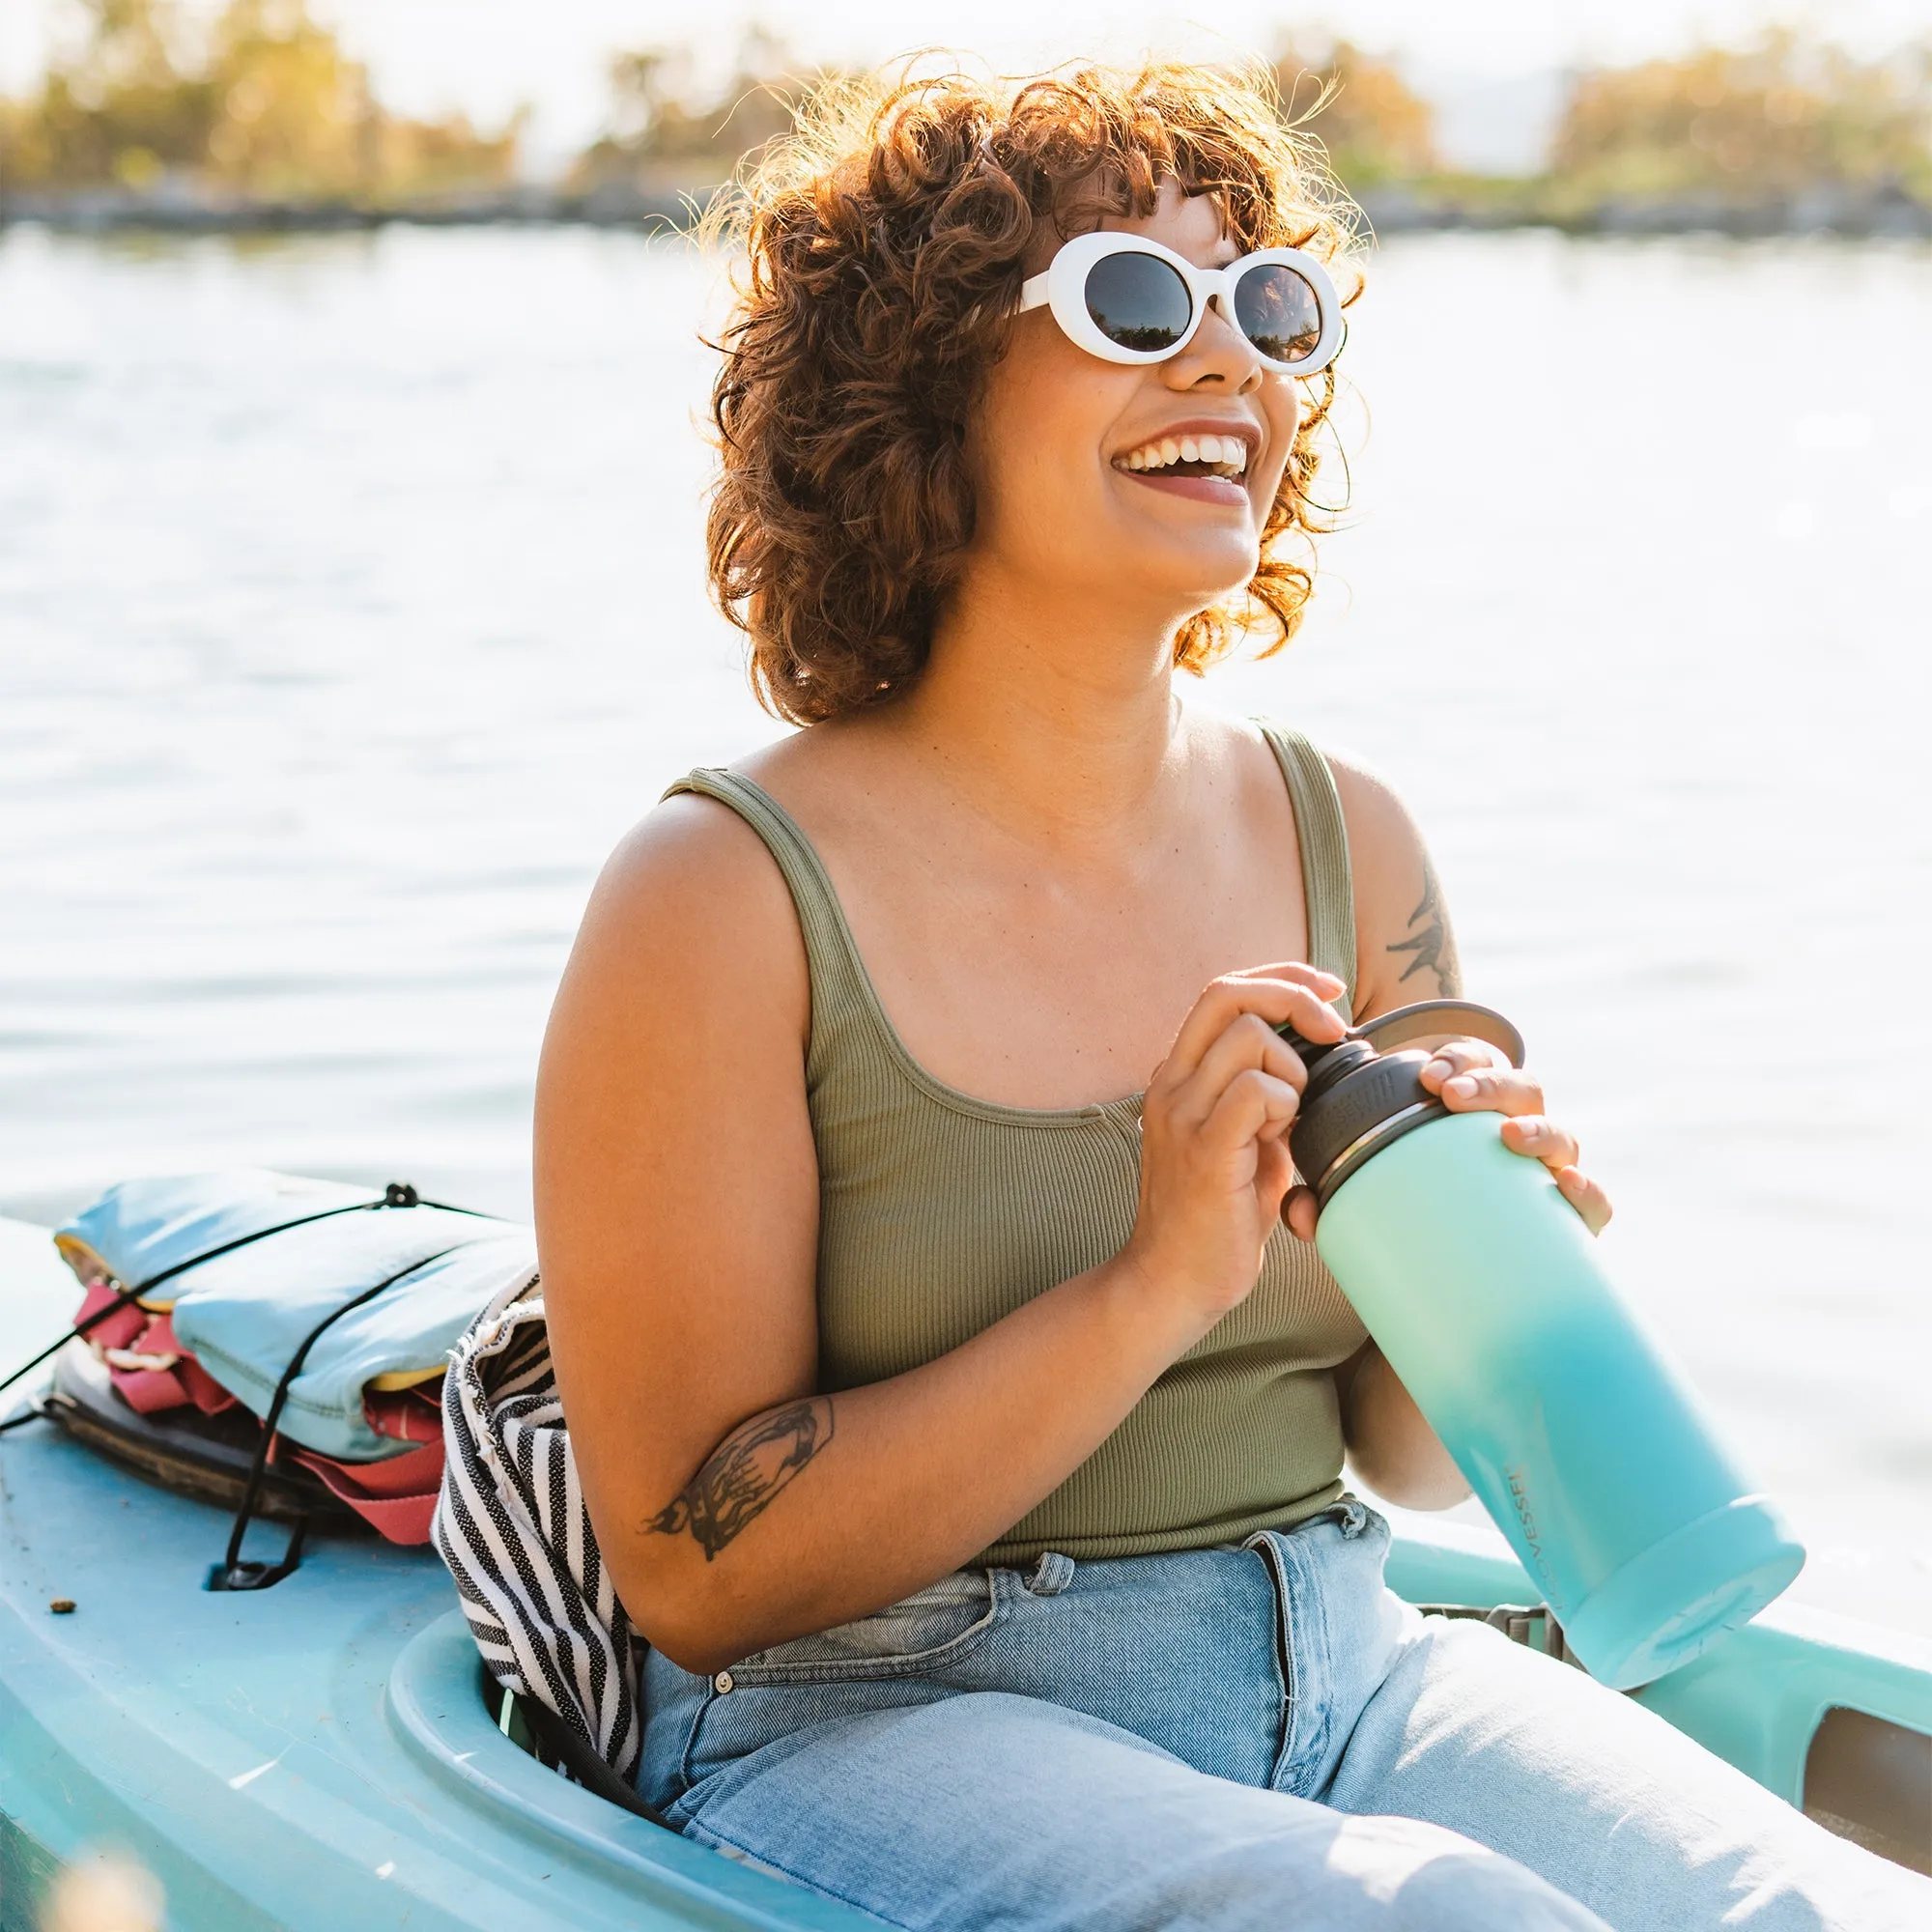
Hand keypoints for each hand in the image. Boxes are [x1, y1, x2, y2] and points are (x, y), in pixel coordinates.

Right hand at [1125, 963, 1348, 1326]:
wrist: (1172, 1282)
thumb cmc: (1214, 1217)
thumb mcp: (1243, 1140)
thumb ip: (1265, 1097)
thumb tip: (1315, 1064)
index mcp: (1177, 1075)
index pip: (1222, 991)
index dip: (1280, 978)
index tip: (1327, 991)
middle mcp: (1170, 1084)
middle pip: (1227, 994)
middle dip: (1293, 997)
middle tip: (1332, 1031)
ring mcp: (1181, 1113)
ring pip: (1249, 1038)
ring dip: (1292, 1068)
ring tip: (1290, 1117)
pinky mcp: (1204, 1149)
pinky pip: (1256, 1091)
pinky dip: (1285, 1103)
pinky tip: (1282, 1138)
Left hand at [1282, 1037, 1611, 1239]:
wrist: (1449, 1292)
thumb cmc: (1410, 1220)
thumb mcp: (1363, 1199)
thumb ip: (1326, 1199)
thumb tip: (1304, 1210)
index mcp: (1470, 1116)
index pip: (1477, 1064)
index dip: (1460, 1059)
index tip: (1428, 1075)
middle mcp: (1515, 1135)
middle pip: (1520, 1090)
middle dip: (1490, 1083)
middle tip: (1450, 1095)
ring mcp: (1545, 1178)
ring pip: (1560, 1137)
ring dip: (1539, 1126)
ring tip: (1507, 1134)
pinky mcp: (1568, 1225)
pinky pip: (1592, 1203)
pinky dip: (1588, 1192)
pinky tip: (1566, 1185)